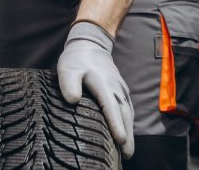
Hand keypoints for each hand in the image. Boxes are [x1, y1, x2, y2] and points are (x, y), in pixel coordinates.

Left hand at [56, 21, 135, 158]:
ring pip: (128, 113)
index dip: (116, 124)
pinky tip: (127, 135)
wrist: (91, 44)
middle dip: (127, 135)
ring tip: (128, 151)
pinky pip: (127, 110)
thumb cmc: (77, 59)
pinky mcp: (121, 91)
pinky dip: (128, 123)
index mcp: (103, 84)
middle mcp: (116, 88)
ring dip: (130, 132)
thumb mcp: (68, 68)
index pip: (111, 106)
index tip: (120, 140)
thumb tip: (72, 101)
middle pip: (124, 114)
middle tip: (126, 155)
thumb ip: (69, 84)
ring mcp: (120, 90)